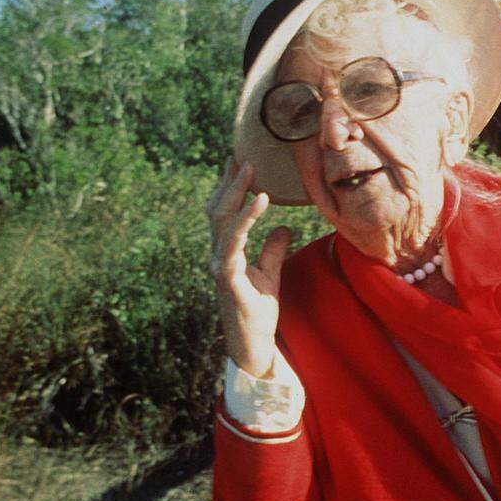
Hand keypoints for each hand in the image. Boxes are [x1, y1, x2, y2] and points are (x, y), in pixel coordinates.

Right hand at [205, 158, 292, 377]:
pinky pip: (235, 242)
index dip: (228, 187)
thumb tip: (283, 227)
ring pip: (221, 221)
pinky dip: (246, 220)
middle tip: (244, 157)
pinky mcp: (229, 278)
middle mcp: (217, 256)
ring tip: (251, 170)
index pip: (222, 213)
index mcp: (225, 253)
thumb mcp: (271, 275)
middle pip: (217, 210)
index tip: (238, 161)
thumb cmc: (258, 312)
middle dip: (230, 182)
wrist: (253, 344)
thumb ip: (273, 250)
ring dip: (235, 193)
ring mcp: (220, 266)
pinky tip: (259, 201)